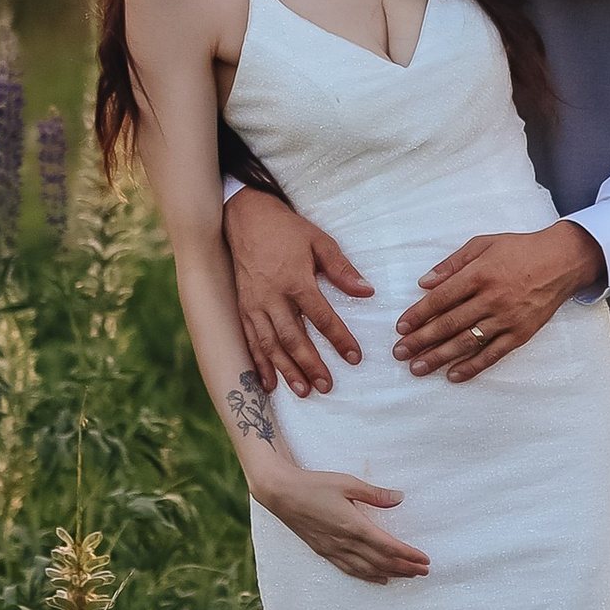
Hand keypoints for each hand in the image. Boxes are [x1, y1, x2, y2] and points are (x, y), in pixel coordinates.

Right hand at [225, 186, 371, 396]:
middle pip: (293, 337)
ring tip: (303, 391)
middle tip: (326, 386)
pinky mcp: (242, 308)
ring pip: (270, 344)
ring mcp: (254, 305)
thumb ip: (342, 269)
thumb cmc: (286, 230)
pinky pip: (250, 341)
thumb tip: (367, 292)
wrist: (246, 218)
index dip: (339, 338)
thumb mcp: (319, 242)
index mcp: (295, 280)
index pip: (321, 316)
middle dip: (310, 364)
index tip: (354, 357)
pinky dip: (259, 364)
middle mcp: (272, 297)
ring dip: (286, 370)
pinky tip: (268, 383)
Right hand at [257, 464, 428, 582]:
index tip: (425, 559)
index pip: (388, 547)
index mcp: (353, 526)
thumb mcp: (347, 483)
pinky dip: (369, 577)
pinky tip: (380, 579)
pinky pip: (351, 570)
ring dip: (391, 574)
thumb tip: (399, 498)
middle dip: (405, 568)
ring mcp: (333, 550)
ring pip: (368, 570)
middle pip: (381, 562)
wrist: (282, 494)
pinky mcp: (324, 552)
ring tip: (408, 576)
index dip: (408, 555)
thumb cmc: (314, 485)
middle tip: (424, 571)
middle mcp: (344, 543)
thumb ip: (375, 494)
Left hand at [395, 218, 605, 380]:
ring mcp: (507, 319)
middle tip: (400, 353)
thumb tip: (424, 283)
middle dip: (421, 340)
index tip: (400, 327)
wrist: (562, 261)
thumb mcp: (484, 243)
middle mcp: (492, 298)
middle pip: (449, 323)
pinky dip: (472, 367)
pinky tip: (452, 375)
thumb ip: (452, 263)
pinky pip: (493, 354)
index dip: (418, 314)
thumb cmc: (520, 250)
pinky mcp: (521, 333)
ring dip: (439, 357)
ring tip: (417, 368)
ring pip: (467, 342)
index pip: (441, 298)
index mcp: (480, 273)